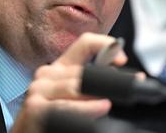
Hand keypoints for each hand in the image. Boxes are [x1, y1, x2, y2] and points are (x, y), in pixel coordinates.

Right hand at [10, 32, 126, 132]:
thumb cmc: (49, 122)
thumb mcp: (73, 100)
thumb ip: (90, 89)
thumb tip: (116, 85)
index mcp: (60, 68)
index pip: (84, 44)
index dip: (106, 46)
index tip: (122, 59)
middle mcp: (47, 74)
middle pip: (83, 71)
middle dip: (109, 80)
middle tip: (131, 86)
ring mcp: (39, 89)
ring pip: (75, 87)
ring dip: (96, 96)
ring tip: (108, 103)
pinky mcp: (35, 107)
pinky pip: (65, 106)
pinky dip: (84, 109)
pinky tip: (99, 108)